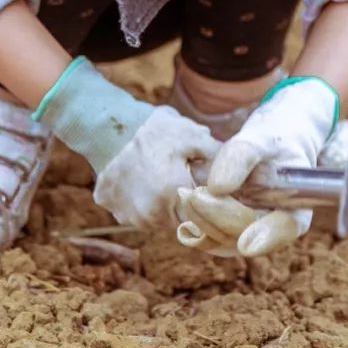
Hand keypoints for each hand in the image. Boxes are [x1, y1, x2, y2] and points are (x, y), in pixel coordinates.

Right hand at [34, 56, 218, 227]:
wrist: (107, 125)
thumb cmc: (155, 129)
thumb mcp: (194, 136)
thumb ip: (218, 159)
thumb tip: (241, 174)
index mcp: (173, 197)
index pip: (202, 220)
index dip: (211, 211)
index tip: (214, 198)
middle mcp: (151, 215)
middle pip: (180, 222)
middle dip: (188, 208)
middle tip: (188, 182)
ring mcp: (129, 216)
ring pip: (158, 220)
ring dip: (165, 206)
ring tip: (164, 177)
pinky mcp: (113, 211)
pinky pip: (136, 212)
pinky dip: (142, 201)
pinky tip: (144, 179)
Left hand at [175, 77, 337, 257]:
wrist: (268, 149)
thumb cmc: (269, 141)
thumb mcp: (260, 139)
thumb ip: (241, 157)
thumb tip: (217, 187)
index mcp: (297, 207)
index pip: (286, 227)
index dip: (267, 236)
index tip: (246, 245)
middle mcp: (277, 228)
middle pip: (246, 233)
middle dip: (216, 215)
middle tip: (190, 194)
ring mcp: (254, 236)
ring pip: (225, 241)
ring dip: (201, 221)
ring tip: (184, 195)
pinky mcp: (234, 237)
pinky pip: (212, 242)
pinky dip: (196, 231)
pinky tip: (185, 217)